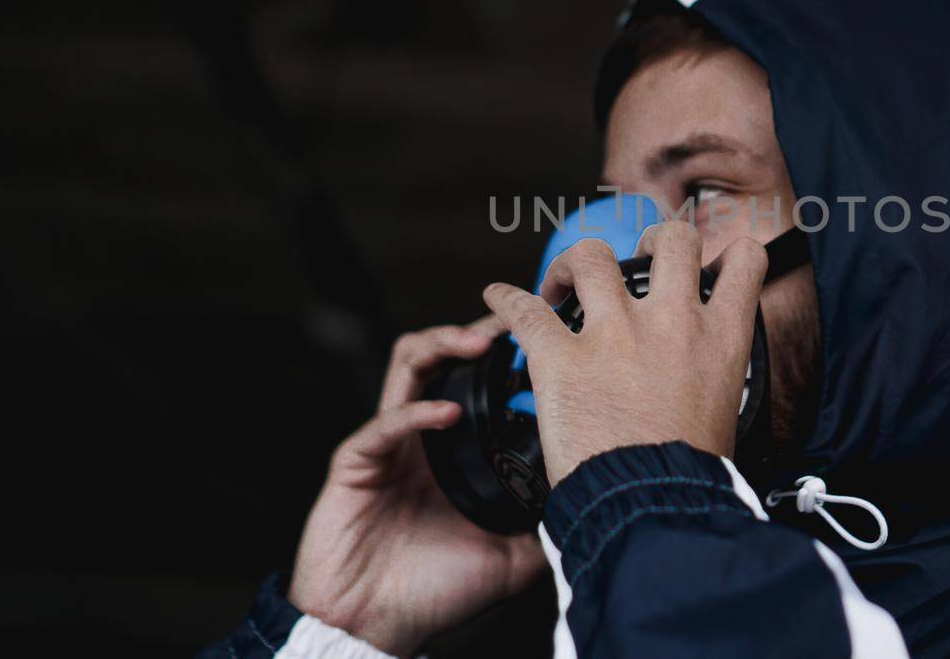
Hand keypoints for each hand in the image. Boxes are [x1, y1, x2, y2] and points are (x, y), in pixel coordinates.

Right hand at [288, 318, 545, 656]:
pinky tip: (447, 413)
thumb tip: (594, 507)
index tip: (548, 339)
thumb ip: (544, 526)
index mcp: (459, 452)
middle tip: (513, 322)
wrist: (375, 628)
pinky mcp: (355, 462)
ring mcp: (389, 445)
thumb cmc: (434, 593)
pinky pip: (383, 424)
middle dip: (478, 332)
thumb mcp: (511, 558)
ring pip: (407, 365)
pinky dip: (416, 412)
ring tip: (478, 344)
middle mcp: (425, 437)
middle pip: (445, 357)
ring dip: (442, 345)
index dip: (510, 356)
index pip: (482, 384)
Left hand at [482, 221, 767, 484]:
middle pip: (671, 240)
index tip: (710, 260)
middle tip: (638, 257)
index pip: (743, 261)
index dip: (728, 251)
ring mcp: (614, 333)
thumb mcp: (726, 411)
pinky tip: (499, 296)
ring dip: (574, 263)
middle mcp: (670, 321)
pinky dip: (507, 299)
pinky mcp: (560, 357)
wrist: (652, 507)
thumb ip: (712, 376)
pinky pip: (524, 310)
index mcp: (720, 338)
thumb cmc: (689, 476)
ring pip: (591, 256)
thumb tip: (698, 378)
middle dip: (654, 239)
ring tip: (564, 281)